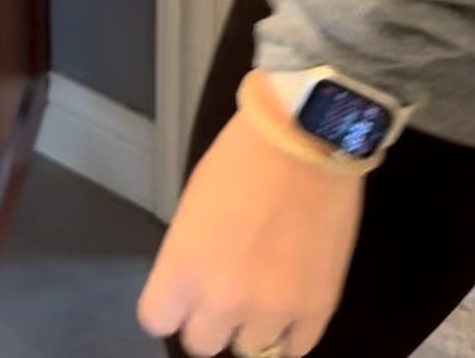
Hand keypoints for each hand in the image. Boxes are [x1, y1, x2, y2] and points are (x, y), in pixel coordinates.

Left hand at [138, 108, 362, 355]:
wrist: (304, 137)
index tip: (180, 294)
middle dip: (209, 318)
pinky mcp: (317, 309)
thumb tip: (195, 286)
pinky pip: (295, 348)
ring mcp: (272, 309)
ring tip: (263, 288)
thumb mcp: (194, 203)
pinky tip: (289, 304)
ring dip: (252, 323)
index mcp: (183, 266)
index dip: (169, 306)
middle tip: (224, 289)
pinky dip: (289, 332)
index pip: (158, 320)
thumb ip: (189, 255)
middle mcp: (223, 299)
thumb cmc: (240, 157)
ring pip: (250, 348)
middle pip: (202, 344)